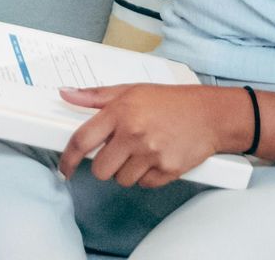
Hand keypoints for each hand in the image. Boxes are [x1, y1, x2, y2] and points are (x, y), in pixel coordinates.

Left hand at [58, 83, 251, 188]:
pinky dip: (146, 177)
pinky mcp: (167, 170)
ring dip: (126, 171)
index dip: (68, 159)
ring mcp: (151, 154)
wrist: (209, 115)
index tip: (64, 168)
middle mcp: (133, 134)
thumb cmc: (170, 101)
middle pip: (100, 169)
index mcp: (119, 112)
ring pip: (122, 180)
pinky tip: (155, 159)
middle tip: (117, 152)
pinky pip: (144, 184)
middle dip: (104, 165)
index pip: (82, 140)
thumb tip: (66, 94)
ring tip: (141, 152)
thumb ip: (94, 95)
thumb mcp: (130, 90)